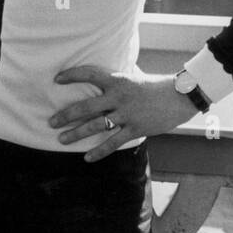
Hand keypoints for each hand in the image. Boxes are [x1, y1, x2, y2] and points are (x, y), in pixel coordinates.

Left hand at [50, 66, 198, 161]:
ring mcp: (127, 114)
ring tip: (61, 139)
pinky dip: (99, 151)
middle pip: (85, 106)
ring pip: (95, 126)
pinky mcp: (136, 129)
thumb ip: (115, 80)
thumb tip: (99, 77)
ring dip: (76, 134)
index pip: (89, 74)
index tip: (56, 79)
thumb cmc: (154, 86)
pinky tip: (87, 158)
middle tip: (50, 122)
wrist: (181, 96)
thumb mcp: (132, 77)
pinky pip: (113, 142)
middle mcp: (118, 97)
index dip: (71, 75)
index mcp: (117, 80)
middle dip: (65, 115)